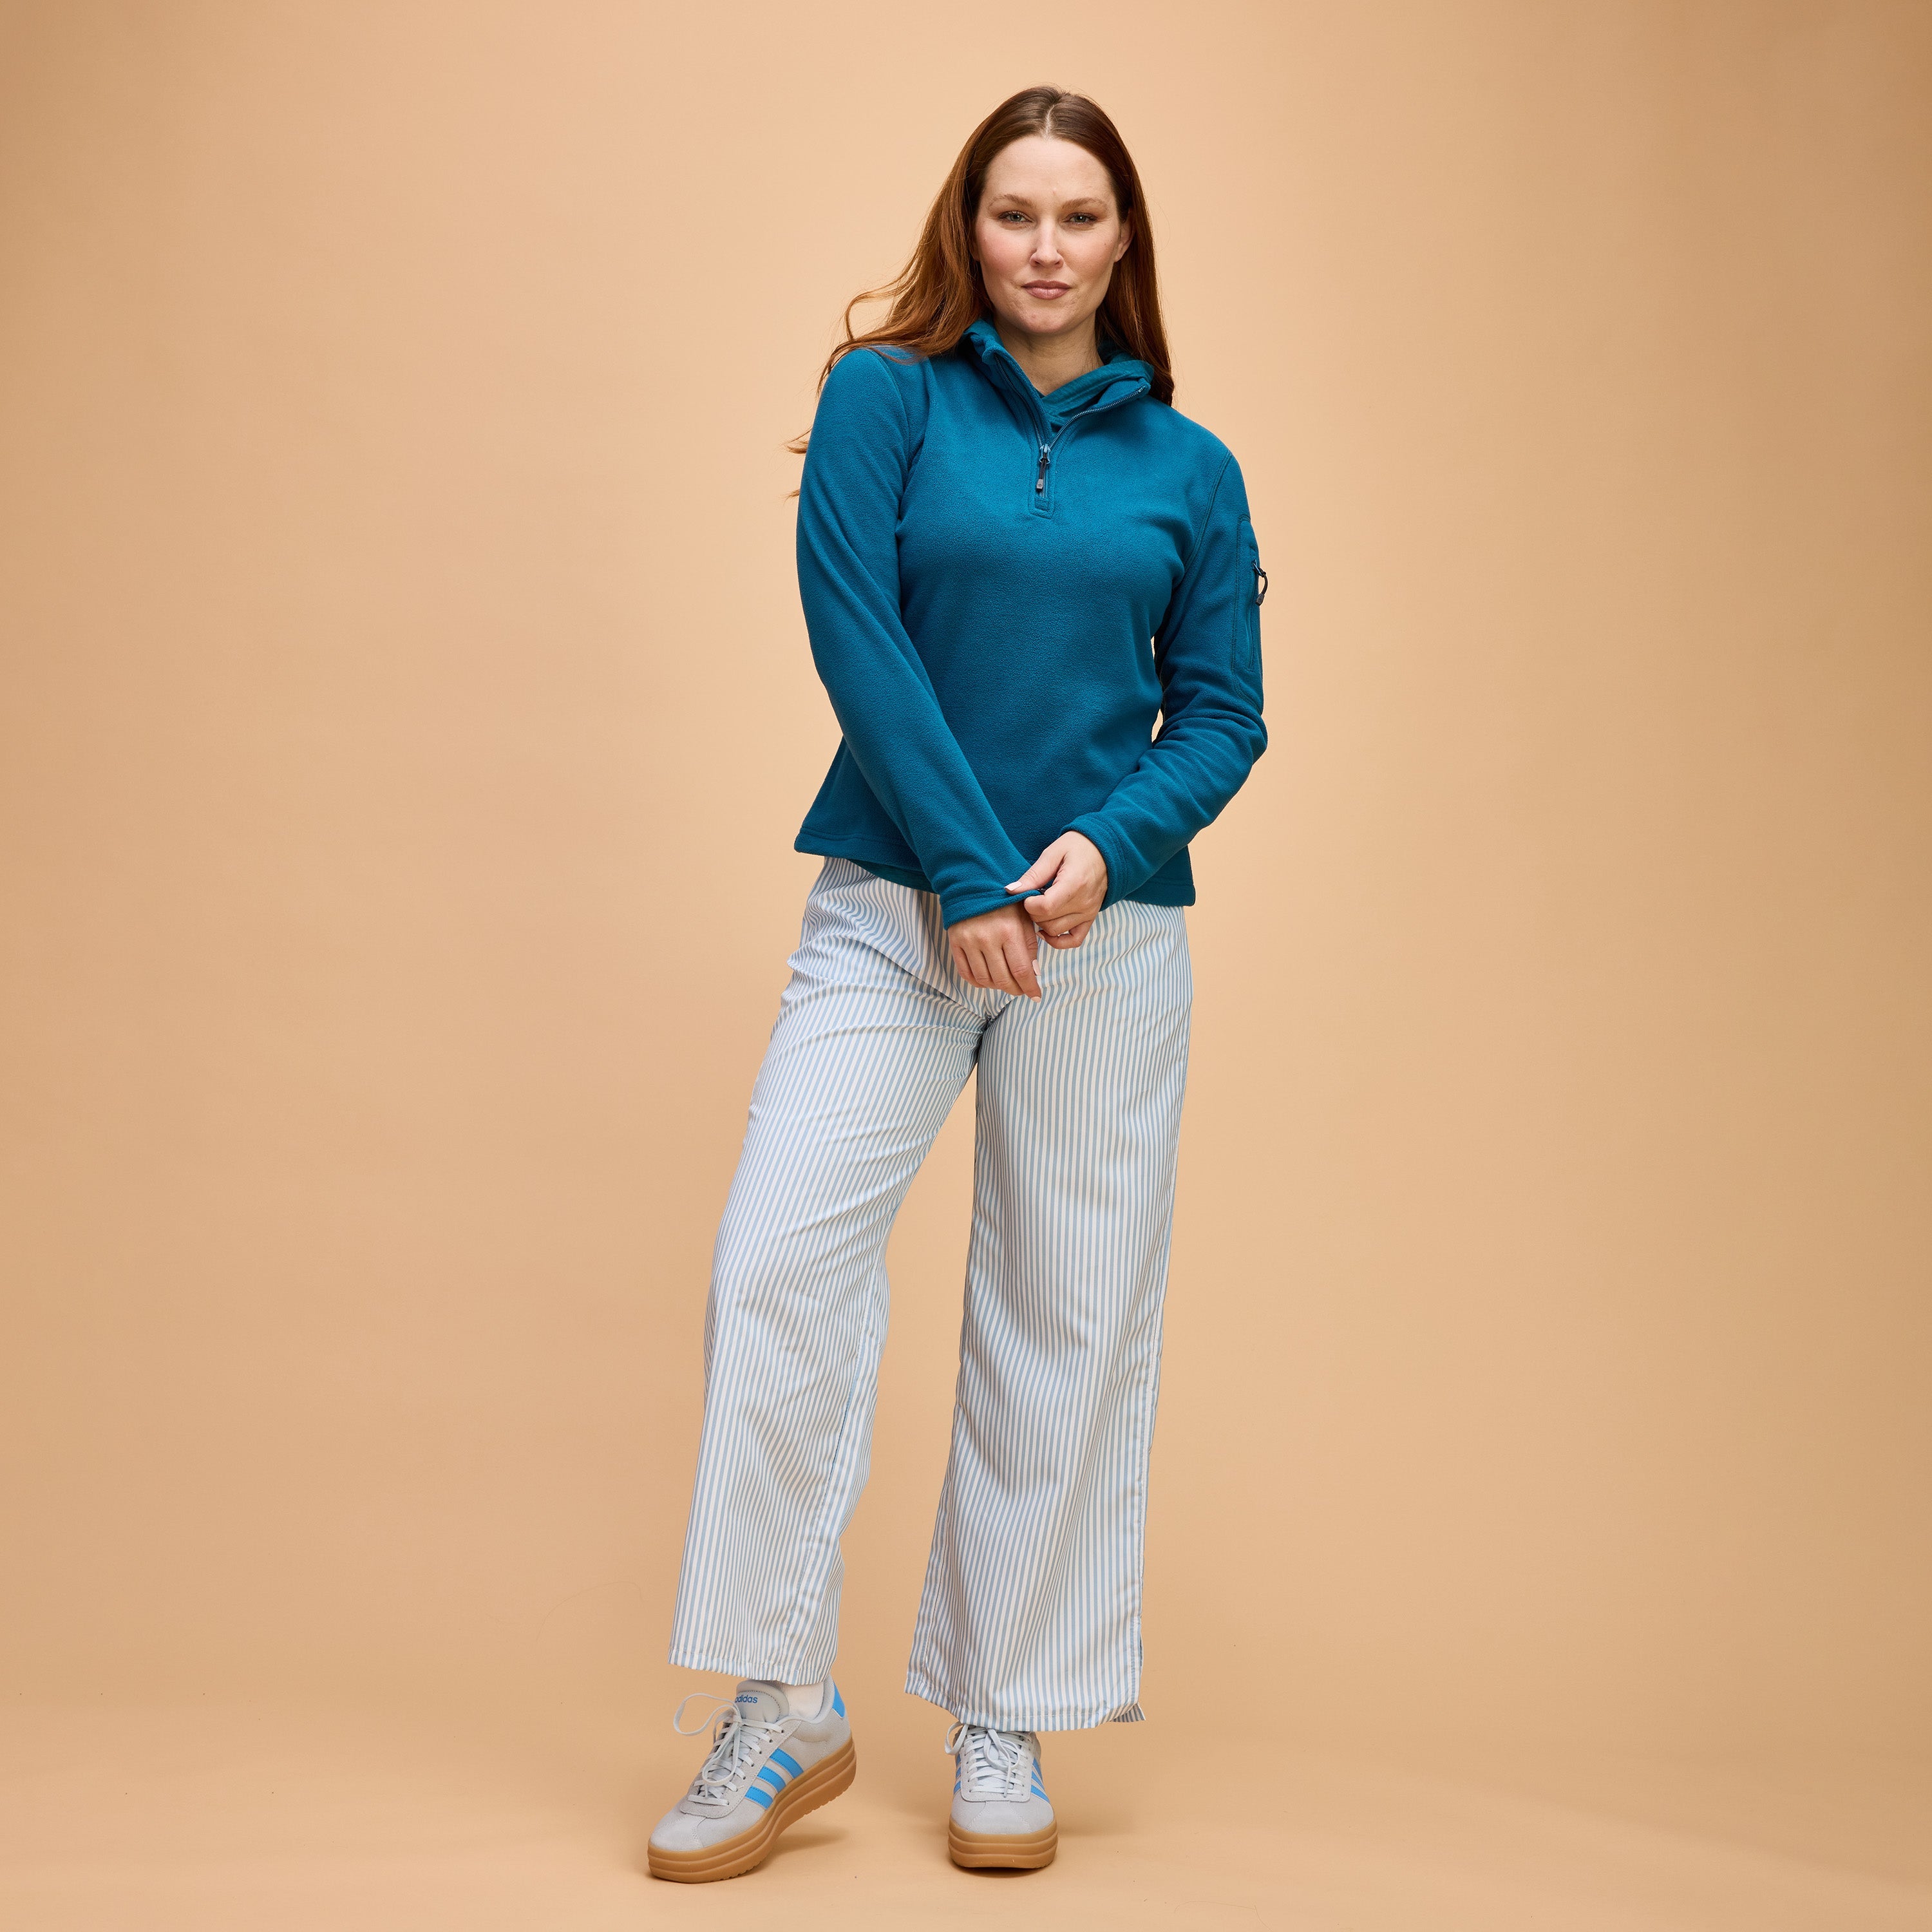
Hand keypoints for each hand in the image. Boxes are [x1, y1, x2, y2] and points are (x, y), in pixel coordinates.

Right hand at [947, 902, 1041, 999]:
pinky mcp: (955, 942)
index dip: (1029, 988)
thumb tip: (1033, 974)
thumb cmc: (1004, 900)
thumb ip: (1029, 945)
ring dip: (997, 986)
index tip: (1035, 996)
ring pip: (984, 980)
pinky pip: (966, 973)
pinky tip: (988, 979)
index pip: (1021, 970)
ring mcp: (968, 941)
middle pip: (1002, 979)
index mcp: (1009, 930)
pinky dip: (978, 982)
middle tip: (1021, 990)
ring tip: (1006, 982)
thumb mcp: (1024, 917)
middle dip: (1015, 990)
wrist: (974, 882)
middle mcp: (987, 938)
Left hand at [1007, 831, 1107, 948]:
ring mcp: (1089, 913)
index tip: (1026, 893)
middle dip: (1032, 911)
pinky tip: (1045, 929)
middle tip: (1031, 897)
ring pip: (1055, 931)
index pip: (1045, 907)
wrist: (1105, 851)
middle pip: (1047, 921)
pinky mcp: (1090, 918)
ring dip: (1041, 922)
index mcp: (1074, 883)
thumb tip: (1010, 891)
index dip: (1028, 903)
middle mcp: (1084, 902)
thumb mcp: (1052, 854)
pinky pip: (1074, 940)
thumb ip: (1032, 875)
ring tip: (1040, 906)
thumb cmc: (1078, 847)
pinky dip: (1057, 940)